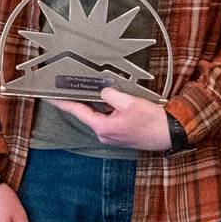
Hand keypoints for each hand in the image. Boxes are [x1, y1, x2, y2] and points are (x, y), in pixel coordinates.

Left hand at [49, 89, 174, 151]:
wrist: (170, 133)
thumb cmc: (151, 120)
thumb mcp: (129, 102)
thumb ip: (110, 95)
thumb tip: (103, 93)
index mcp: (102, 127)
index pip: (77, 111)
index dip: (63, 103)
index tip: (50, 97)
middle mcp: (104, 134)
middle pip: (88, 113)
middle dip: (84, 99)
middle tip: (75, 85)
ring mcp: (112, 136)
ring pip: (100, 115)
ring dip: (100, 104)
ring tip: (101, 90)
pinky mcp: (121, 135)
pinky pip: (109, 119)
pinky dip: (109, 110)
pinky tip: (116, 101)